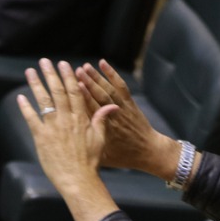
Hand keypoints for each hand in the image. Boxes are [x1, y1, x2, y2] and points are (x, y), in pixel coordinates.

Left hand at [17, 59, 119, 220]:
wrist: (79, 179)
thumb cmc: (91, 161)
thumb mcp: (101, 139)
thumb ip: (102, 119)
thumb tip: (112, 106)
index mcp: (81, 118)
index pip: (75, 92)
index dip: (69, 77)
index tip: (64, 65)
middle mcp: (67, 119)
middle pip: (58, 91)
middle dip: (51, 74)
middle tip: (44, 61)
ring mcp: (53, 127)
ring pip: (43, 100)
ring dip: (36, 84)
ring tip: (30, 71)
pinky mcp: (41, 137)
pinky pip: (32, 118)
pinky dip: (25, 107)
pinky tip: (21, 97)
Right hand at [75, 60, 177, 178]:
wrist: (149, 152)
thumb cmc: (124, 157)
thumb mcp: (105, 157)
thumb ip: (89, 149)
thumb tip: (69, 144)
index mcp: (107, 131)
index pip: (93, 111)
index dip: (84, 98)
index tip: (73, 87)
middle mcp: (115, 117)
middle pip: (100, 97)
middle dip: (88, 83)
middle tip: (74, 71)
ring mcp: (123, 109)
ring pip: (109, 90)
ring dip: (97, 77)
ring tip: (85, 66)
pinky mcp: (130, 103)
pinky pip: (121, 87)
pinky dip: (112, 74)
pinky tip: (103, 63)